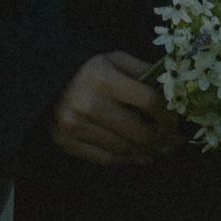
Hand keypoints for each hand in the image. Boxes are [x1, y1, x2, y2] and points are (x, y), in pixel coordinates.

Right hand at [48, 51, 178, 166]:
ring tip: (163, 151)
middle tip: (176, 142)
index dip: (168, 114)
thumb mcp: (114, 59)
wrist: (43, 78)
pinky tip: (141, 156)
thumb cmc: (86, 67)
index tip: (177, 120)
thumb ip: (142, 72)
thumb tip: (172, 91)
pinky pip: (106, 159)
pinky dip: (127, 160)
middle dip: (162, 139)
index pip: (148, 101)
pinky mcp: (67, 143)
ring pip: (124, 149)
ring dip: (149, 152)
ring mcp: (76, 127)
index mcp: (104, 78)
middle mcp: (89, 104)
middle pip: (139, 132)